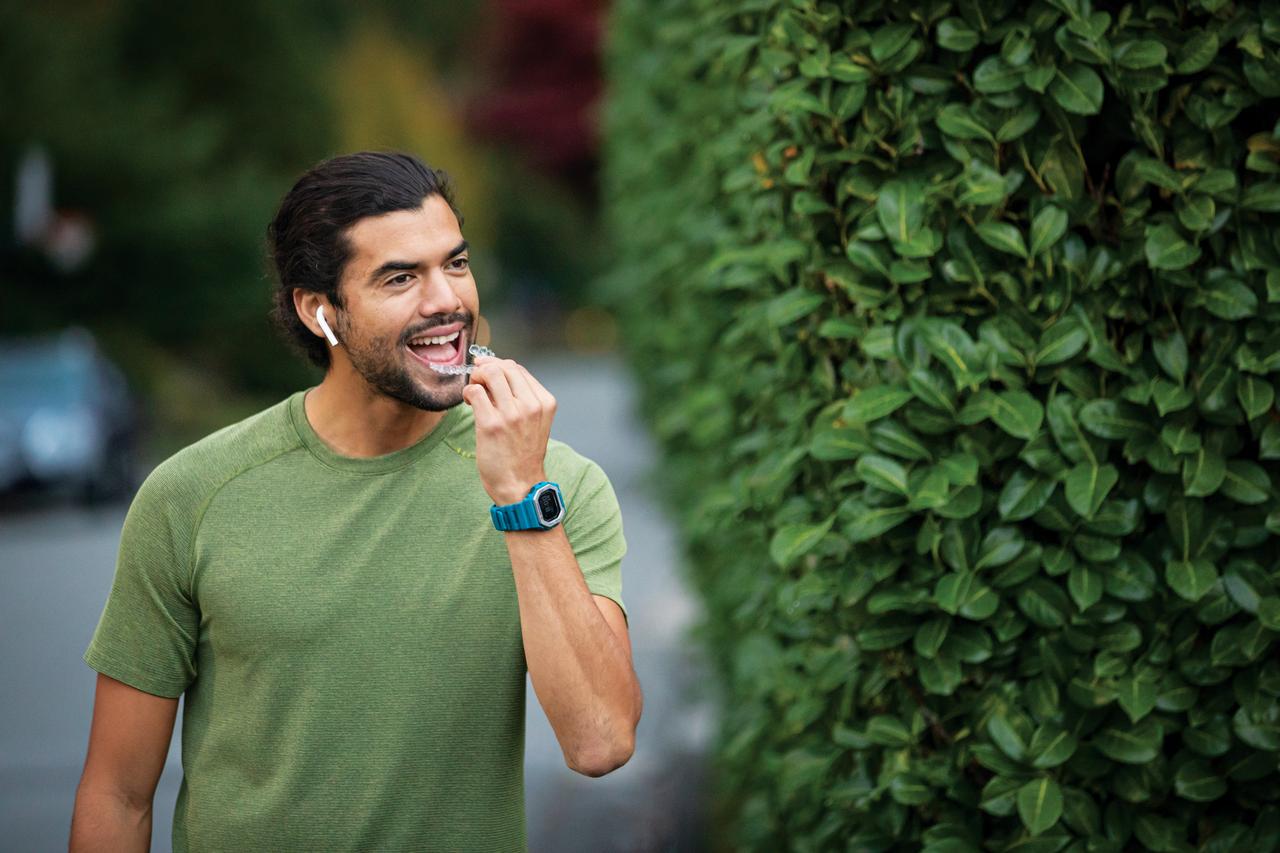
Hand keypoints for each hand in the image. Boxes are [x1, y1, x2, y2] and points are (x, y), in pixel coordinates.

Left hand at [462, 356, 556, 504]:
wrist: (520, 485)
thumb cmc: (523, 454)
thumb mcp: (535, 422)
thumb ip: (523, 398)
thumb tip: (495, 372)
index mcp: (545, 402)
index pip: (518, 369)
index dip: (498, 365)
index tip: (486, 372)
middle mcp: (531, 405)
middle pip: (504, 367)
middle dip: (485, 369)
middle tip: (477, 382)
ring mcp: (512, 414)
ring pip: (489, 373)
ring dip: (475, 378)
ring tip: (473, 393)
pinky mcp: (491, 425)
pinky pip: (474, 392)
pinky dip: (467, 393)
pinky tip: (469, 403)